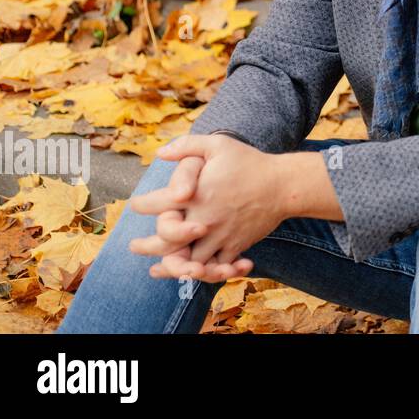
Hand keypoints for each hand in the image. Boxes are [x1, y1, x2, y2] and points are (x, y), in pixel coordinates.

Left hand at [129, 135, 284, 282]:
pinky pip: (217, 267)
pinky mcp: (235, 246)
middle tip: (134, 246)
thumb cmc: (250, 163)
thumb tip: (159, 153)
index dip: (141, 205)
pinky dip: (207, 273)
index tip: (136, 205)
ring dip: (172, 267)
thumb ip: (187, 146)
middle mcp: (203, 219)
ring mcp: (219, 236)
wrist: (284, 185)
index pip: (155, 204)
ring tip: (159, 268)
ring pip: (189, 262)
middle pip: (166, 243)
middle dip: (146, 246)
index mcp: (194, 196)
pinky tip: (196, 273)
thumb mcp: (219, 145)